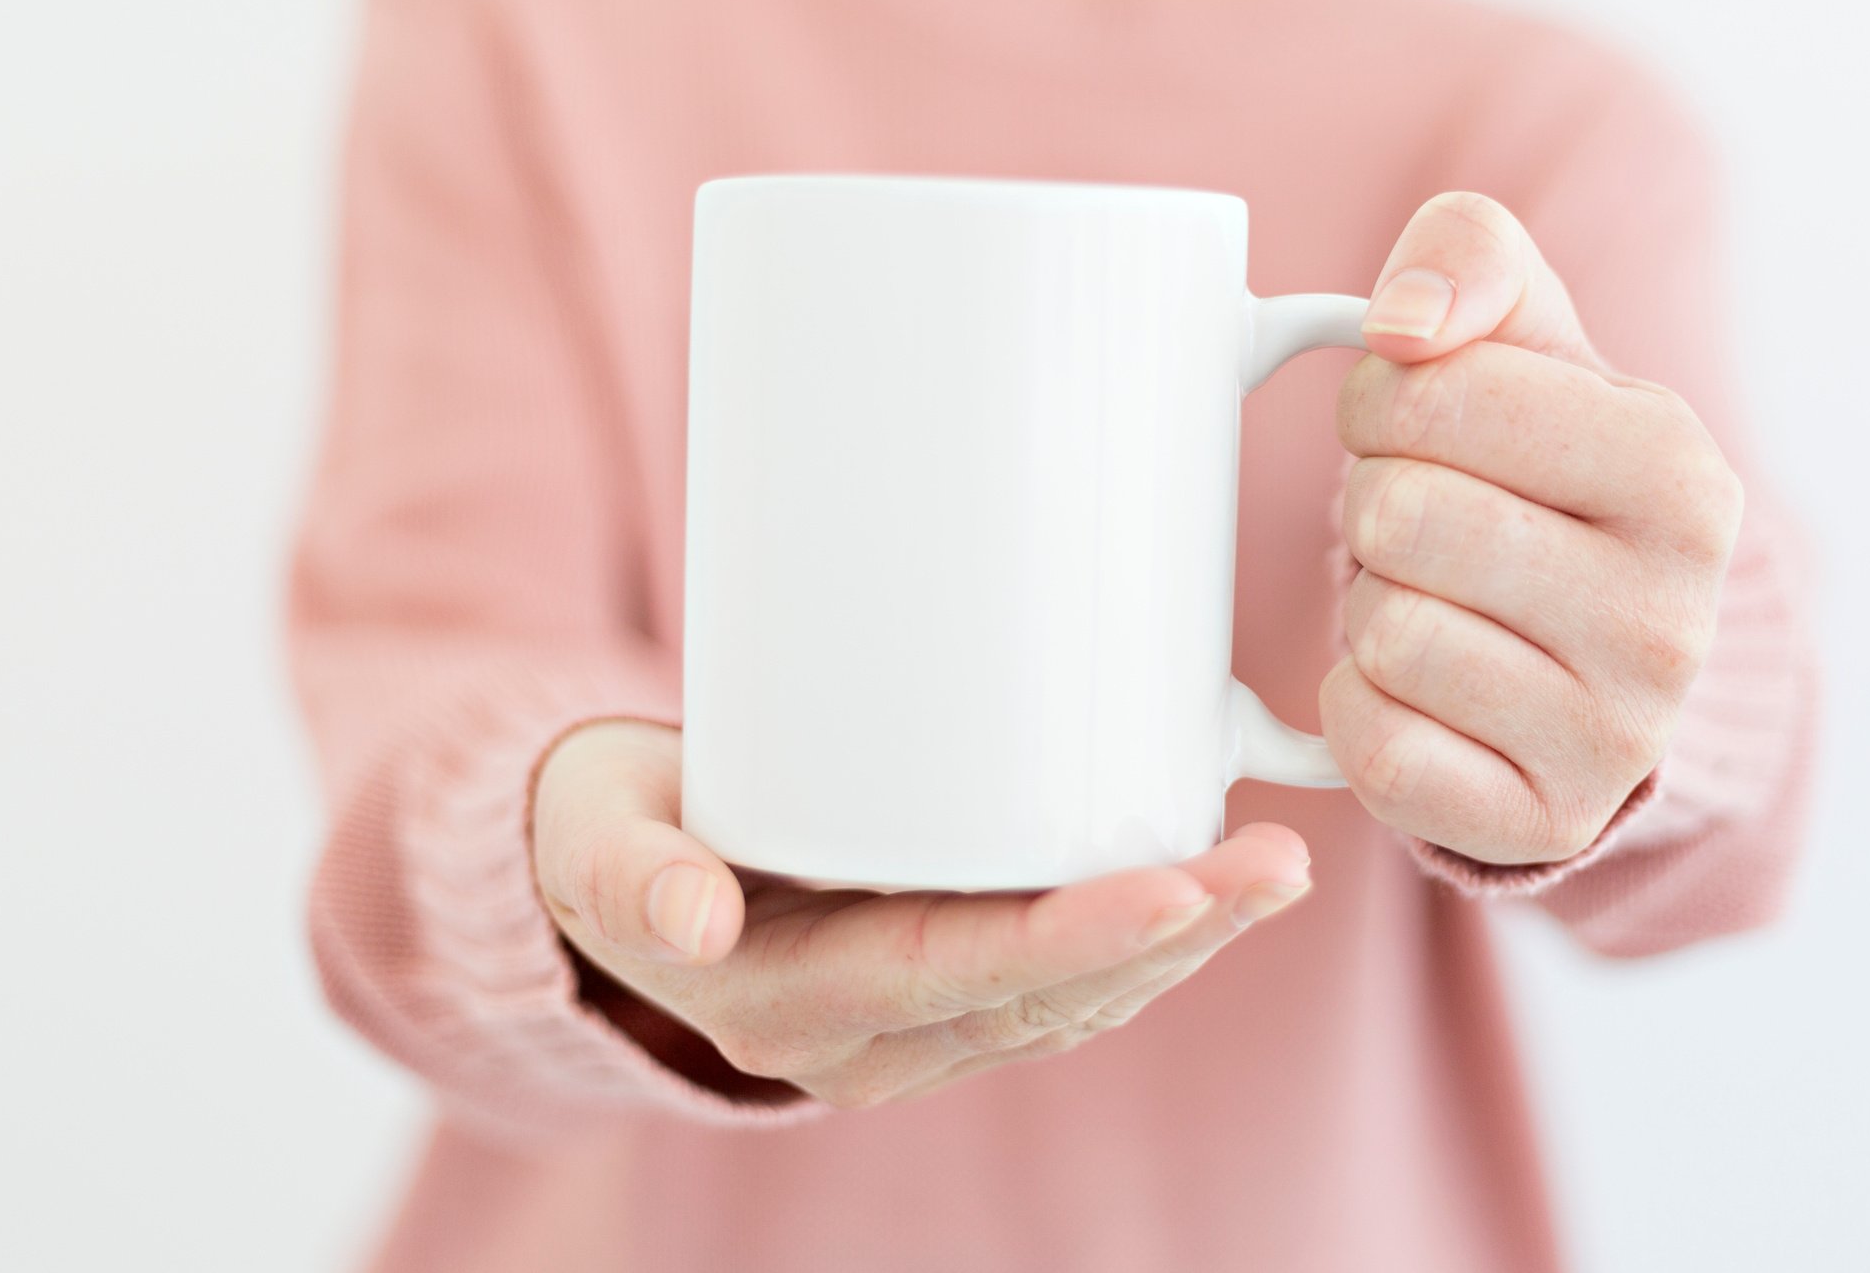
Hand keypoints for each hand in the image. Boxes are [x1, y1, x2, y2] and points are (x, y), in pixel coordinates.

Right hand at [532, 720, 1312, 1107]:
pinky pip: (1057, 984)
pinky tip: (1206, 887)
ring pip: (1073, 1000)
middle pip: (1048, 996)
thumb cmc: (601, 829)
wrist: (599, 866)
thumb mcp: (591, 839)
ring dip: (1181, 940)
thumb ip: (629, 872)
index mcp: (791, 1003)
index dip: (1078, 937)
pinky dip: (1141, 937)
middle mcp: (865, 1040)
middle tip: (1277, 861)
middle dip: (1175, 934)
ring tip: (1273, 867)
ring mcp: (908, 1025)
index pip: (962, 978)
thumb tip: (692, 918)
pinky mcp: (935, 989)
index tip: (1179, 883)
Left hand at [1321, 192, 1743, 865]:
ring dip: (1371, 607)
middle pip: (1397, 514)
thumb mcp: (1526, 333)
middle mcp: (1670, 615)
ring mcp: (1613, 736)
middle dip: (1375, 505)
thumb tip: (1402, 320)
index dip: (1382, 399)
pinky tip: (1420, 689)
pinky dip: (1358, 706)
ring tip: (1438, 602)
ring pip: (1381, 632)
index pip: (1432, 390)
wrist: (1590, 652)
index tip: (1418, 426)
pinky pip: (1370, 746)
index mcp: (1680, 471)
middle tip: (1425, 526)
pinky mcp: (1536, 820)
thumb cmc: (1536, 468)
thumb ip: (1469, 254)